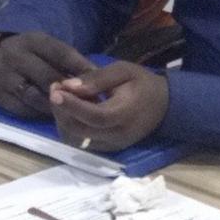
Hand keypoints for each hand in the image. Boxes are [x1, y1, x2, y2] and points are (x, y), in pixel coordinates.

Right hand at [0, 31, 96, 118]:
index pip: (61, 54)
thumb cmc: (33, 55)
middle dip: (70, 92)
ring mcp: (3, 77)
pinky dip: (40, 113)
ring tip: (73, 113)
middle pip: (47, 77)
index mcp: (32, 41)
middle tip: (90, 104)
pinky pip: (24, 109)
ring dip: (56, 106)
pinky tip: (54, 116)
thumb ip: (71, 62)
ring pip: (35, 96)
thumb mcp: (49, 49)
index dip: (81, 69)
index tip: (98, 83)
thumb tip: (99, 81)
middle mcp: (14, 56)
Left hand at [49, 61, 169, 151]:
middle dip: (61, 110)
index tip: (55, 90)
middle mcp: (118, 135)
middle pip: (80, 130)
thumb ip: (97, 79)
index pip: (94, 116)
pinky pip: (80, 141)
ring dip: (63, 119)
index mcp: (126, 115)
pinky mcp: (106, 148)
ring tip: (62, 98)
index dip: (72, 105)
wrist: (164, 105)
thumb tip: (69, 86)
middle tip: (55, 88)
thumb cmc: (142, 84)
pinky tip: (70, 109)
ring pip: (76, 139)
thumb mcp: (123, 71)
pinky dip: (70, 126)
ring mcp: (111, 145)